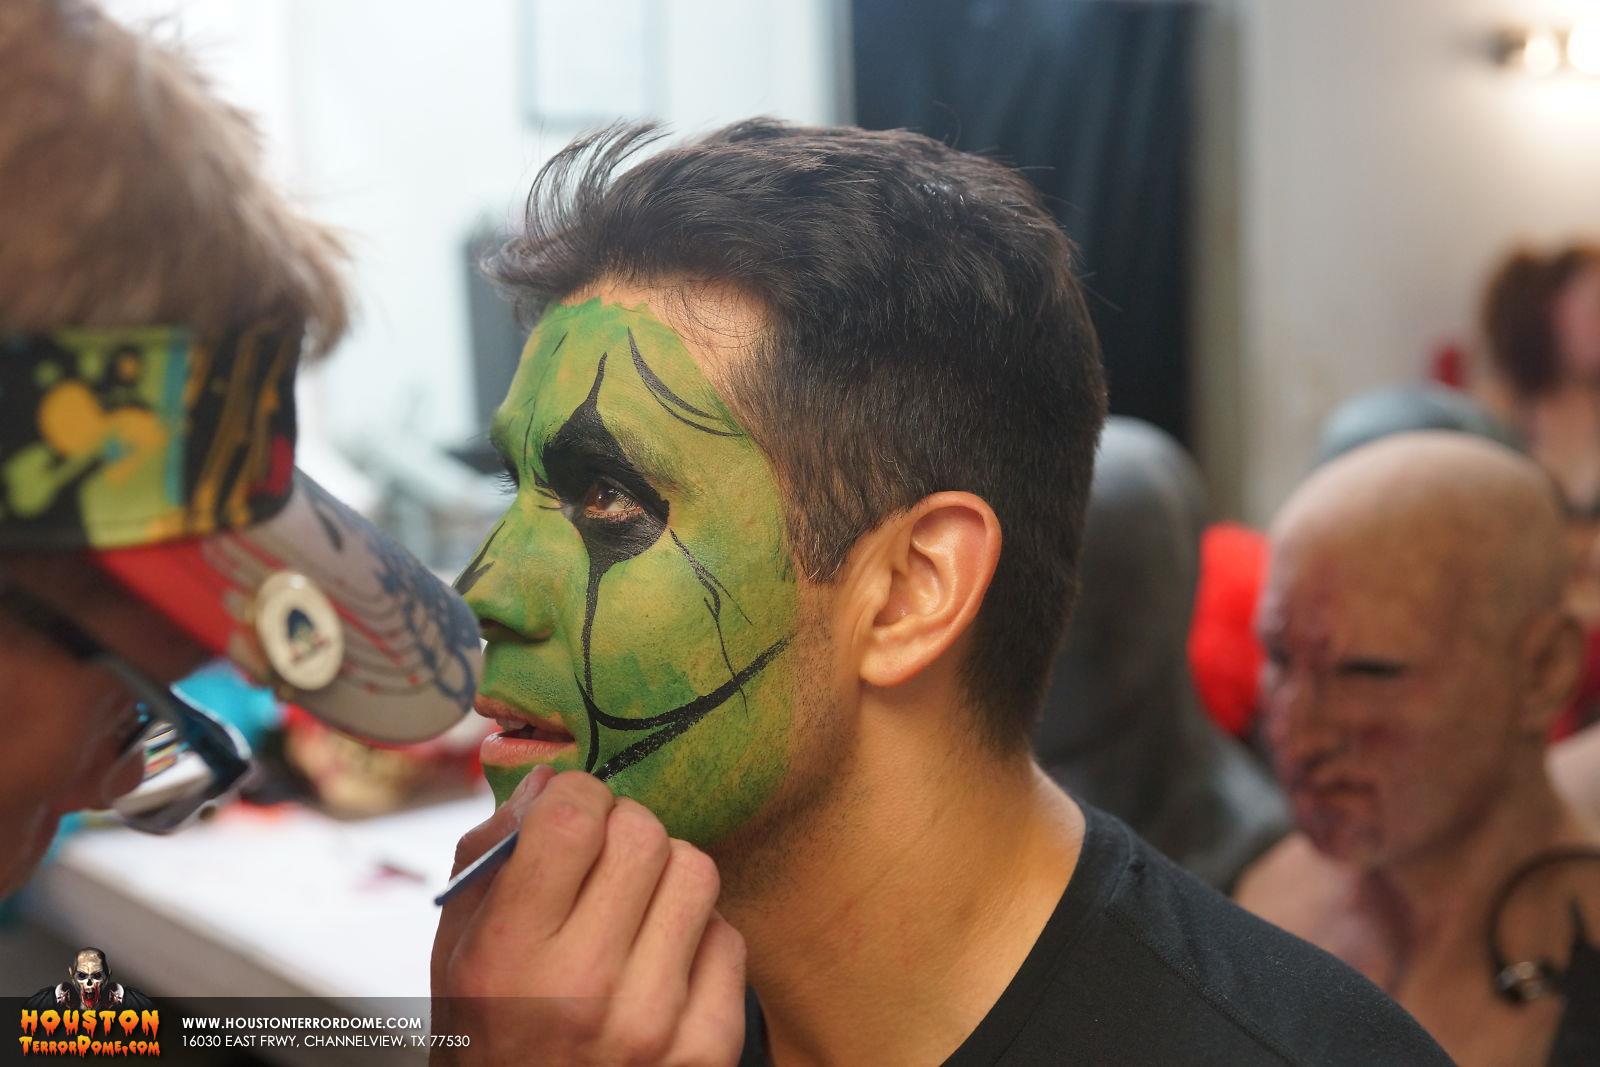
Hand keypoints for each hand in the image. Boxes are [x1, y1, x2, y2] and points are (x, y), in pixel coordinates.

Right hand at [431, 769, 745, 1065]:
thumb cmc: (490, 1032)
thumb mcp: (456, 949)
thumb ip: (492, 854)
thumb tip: (553, 780)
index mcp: (510, 956)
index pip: (572, 818)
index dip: (576, 795)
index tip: (571, 813)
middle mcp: (583, 988)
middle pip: (644, 833)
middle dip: (622, 830)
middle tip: (604, 860)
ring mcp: (653, 1021)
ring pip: (697, 871)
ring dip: (667, 877)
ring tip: (635, 910)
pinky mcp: (707, 1046)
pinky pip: (729, 936)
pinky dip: (699, 938)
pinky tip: (662, 964)